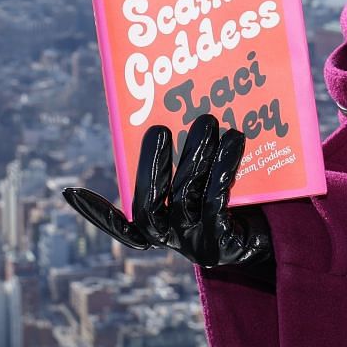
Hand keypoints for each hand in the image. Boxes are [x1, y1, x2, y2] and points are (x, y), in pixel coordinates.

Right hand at [63, 112, 273, 270]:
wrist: (278, 233)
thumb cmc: (238, 197)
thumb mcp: (210, 179)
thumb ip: (192, 155)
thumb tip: (184, 102)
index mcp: (161, 229)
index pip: (123, 228)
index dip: (96, 214)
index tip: (68, 191)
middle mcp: (173, 241)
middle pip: (149, 208)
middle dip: (151, 166)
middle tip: (158, 126)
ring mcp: (198, 245)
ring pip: (186, 198)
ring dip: (195, 155)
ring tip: (207, 119)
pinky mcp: (227, 244)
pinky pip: (217, 201)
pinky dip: (223, 168)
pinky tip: (236, 139)